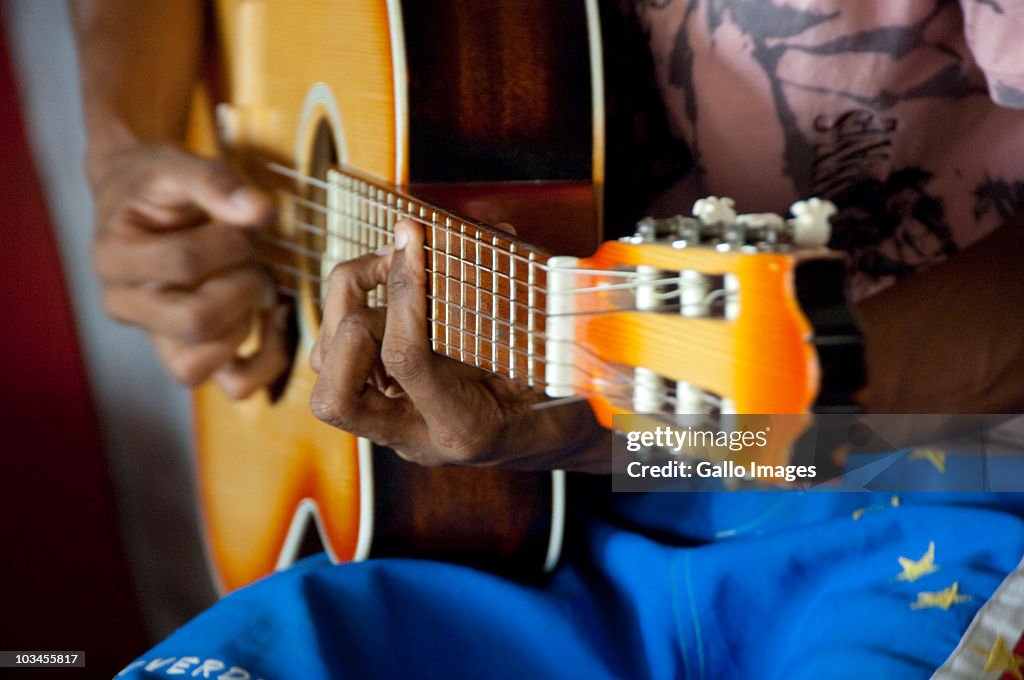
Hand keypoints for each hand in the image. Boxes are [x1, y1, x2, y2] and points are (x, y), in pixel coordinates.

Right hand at [89, 143, 288, 397]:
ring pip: (203, 363)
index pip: (184, 262)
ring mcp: (156, 338)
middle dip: (243, 283)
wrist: (141, 200)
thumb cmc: (159, 184)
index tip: (243, 221)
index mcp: (112, 258)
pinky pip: (235, 384)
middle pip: (195, 321)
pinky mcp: (190, 355)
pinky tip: (277, 317)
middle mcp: (124, 306)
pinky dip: (268, 359)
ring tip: (252, 281)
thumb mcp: (178, 165)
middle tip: (253, 257)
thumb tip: (259, 209)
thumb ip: (214, 181)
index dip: (231, 240)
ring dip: (246, 320)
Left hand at [310, 220, 609, 471]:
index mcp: (464, 429)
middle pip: (335, 395)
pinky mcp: (382, 401)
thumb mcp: (554, 359)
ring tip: (386, 263)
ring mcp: (393, 423)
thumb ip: (522, 309)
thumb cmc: (560, 398)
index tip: (413, 239)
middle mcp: (415, 436)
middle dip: (352, 316)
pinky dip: (352, 309)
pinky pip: (337, 356)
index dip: (404, 293)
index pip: (409, 361)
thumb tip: (492, 232)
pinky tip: (388, 285)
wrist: (553, 439)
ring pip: (327, 372)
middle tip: (391, 262)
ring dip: (346, 305)